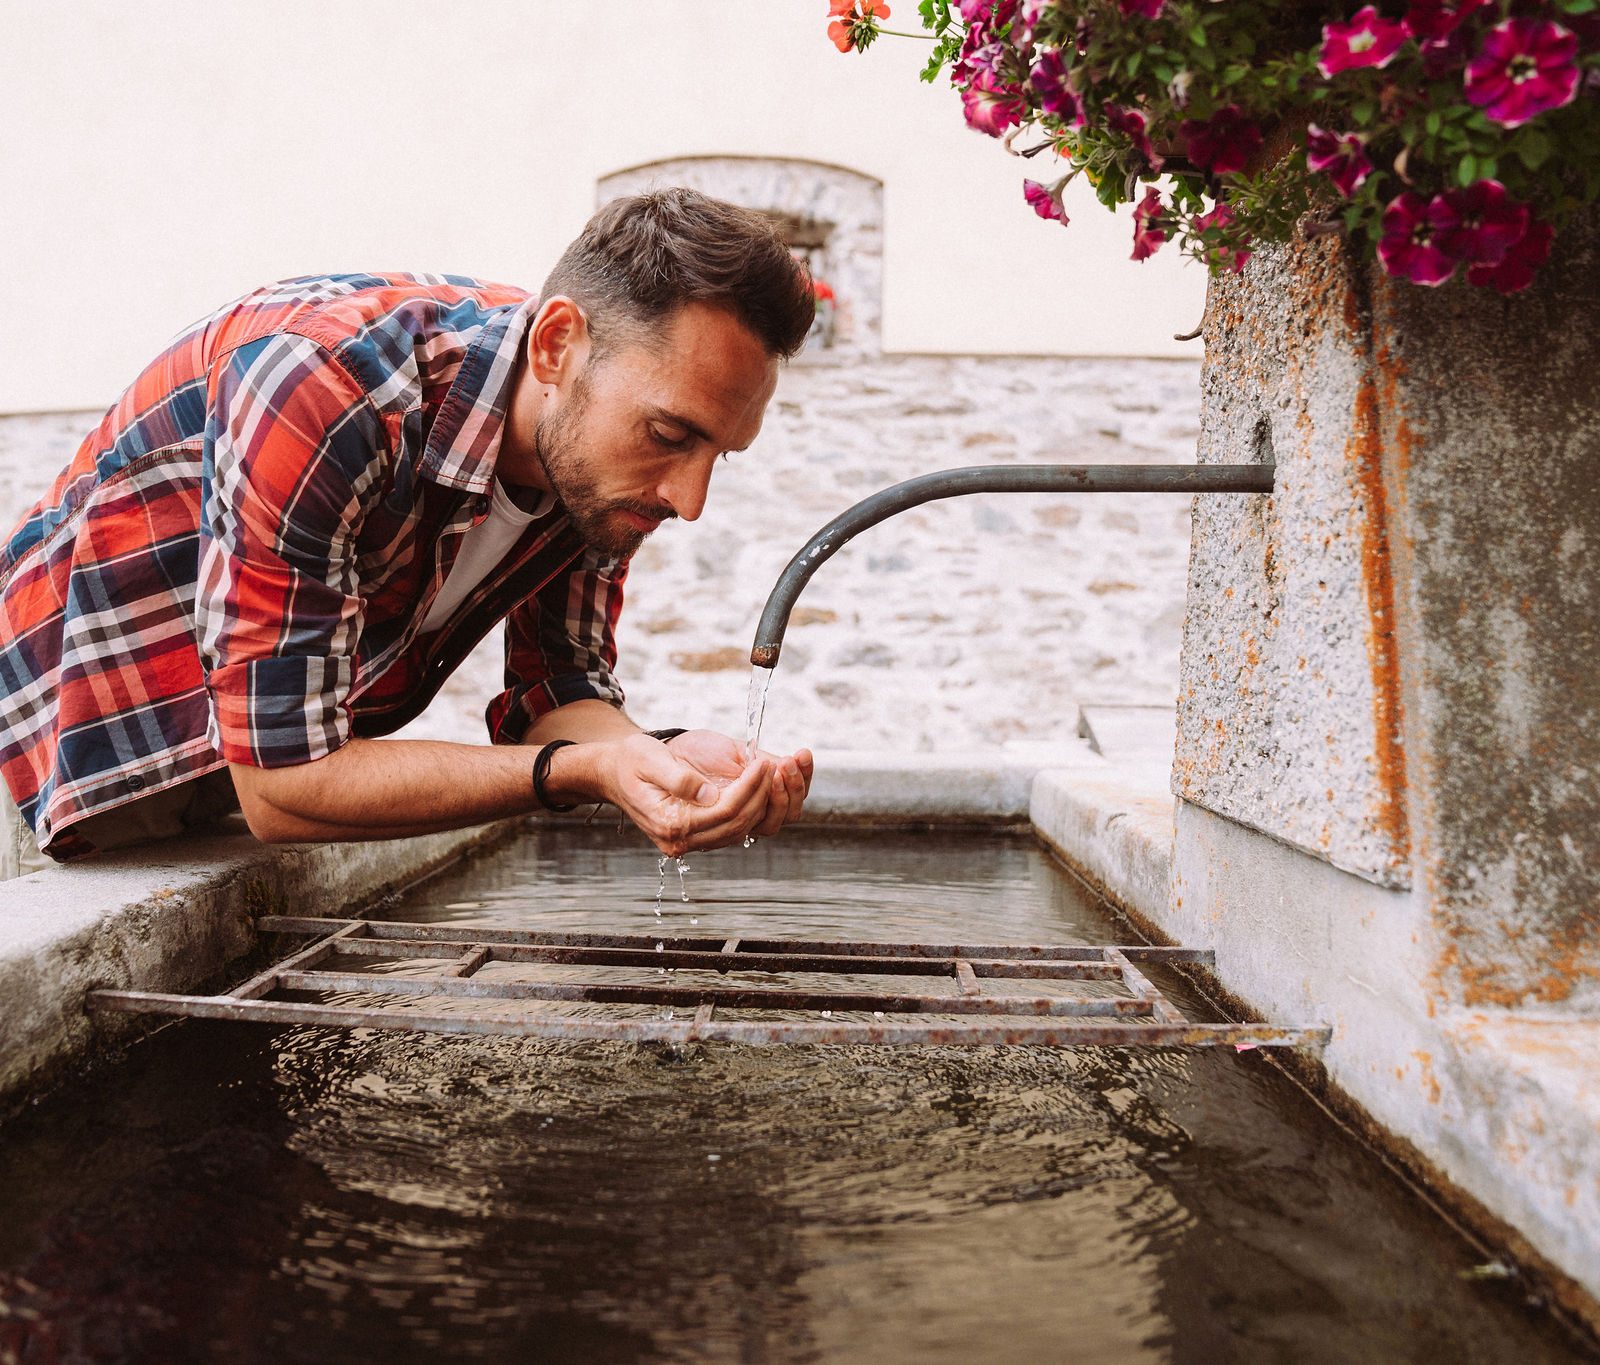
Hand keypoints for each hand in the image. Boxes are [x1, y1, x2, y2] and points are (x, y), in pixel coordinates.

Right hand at [582, 733, 773, 857]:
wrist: (612, 773)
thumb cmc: (630, 761)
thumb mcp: (650, 759)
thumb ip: (680, 778)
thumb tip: (709, 793)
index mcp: (670, 823)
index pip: (725, 810)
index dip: (749, 786)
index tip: (763, 762)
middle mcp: (679, 841)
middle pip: (736, 824)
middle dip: (760, 795)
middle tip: (772, 767)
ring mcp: (686, 843)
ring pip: (737, 831)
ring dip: (758, 805)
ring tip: (770, 777)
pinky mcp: (693, 836)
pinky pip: (729, 829)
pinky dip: (747, 811)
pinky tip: (756, 789)